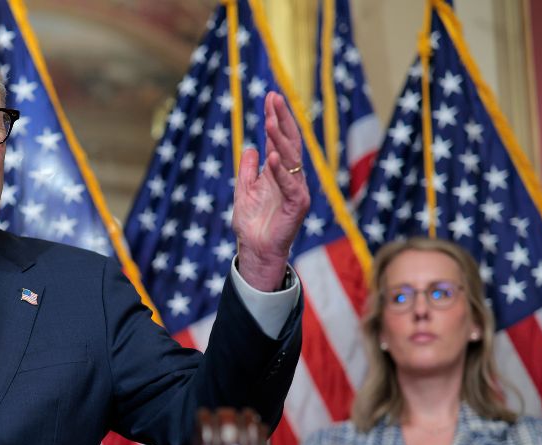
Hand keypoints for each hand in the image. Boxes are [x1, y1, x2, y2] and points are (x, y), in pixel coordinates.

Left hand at [232, 91, 309, 291]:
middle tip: (274, 97)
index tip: (270, 97)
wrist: (256, 250)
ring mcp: (296, 189)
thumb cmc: (252, 223)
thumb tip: (250, 148)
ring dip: (279, 139)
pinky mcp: (297, 205)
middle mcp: (291, 177)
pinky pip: (290, 185)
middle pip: (289, 142)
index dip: (275, 118)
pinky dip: (280, 171)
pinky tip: (271, 156)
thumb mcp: (243, 190)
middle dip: (281, 119)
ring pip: (290, 159)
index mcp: (279, 172)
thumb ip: (247, 170)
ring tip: (269, 120)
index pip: (278, 139)